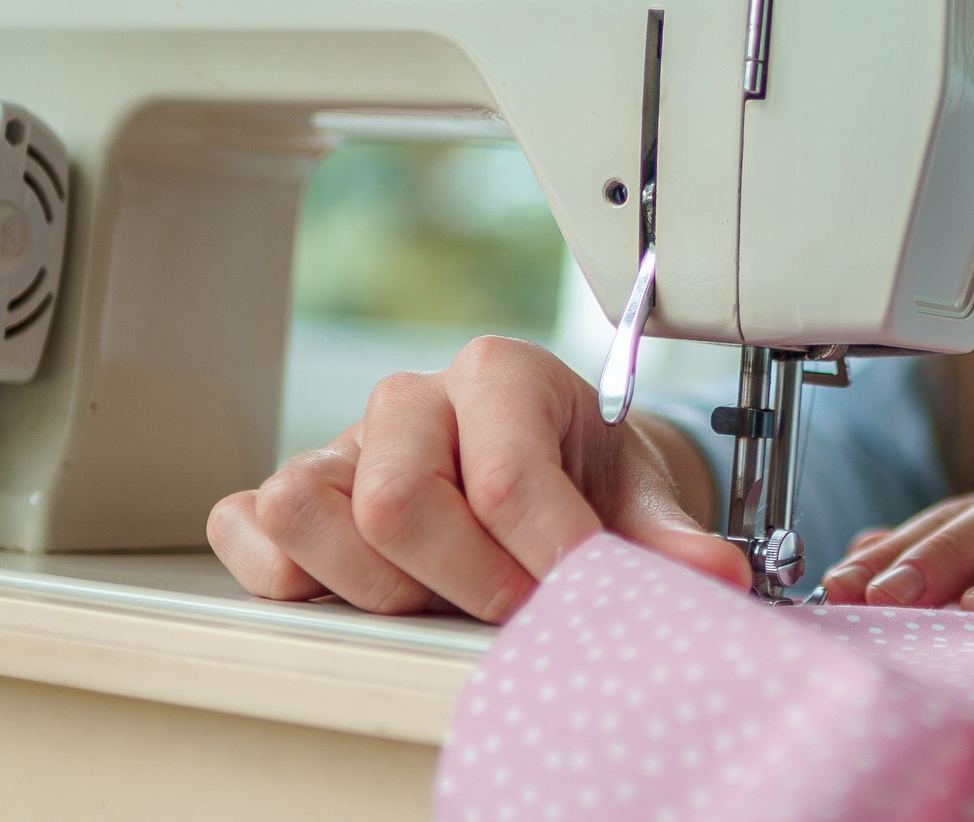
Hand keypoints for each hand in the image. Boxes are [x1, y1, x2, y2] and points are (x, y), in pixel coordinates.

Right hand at [208, 335, 746, 622]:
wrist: (547, 456)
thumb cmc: (583, 468)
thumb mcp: (636, 491)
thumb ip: (669, 536)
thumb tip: (714, 576)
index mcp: (502, 374)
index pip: (505, 476)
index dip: (541, 556)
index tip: (575, 598)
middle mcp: (414, 398)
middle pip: (399, 501)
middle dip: (464, 580)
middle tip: (514, 610)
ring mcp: (346, 442)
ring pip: (309, 512)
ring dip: (375, 584)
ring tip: (440, 597)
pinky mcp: (293, 486)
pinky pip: (247, 525)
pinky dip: (283, 573)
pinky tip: (352, 589)